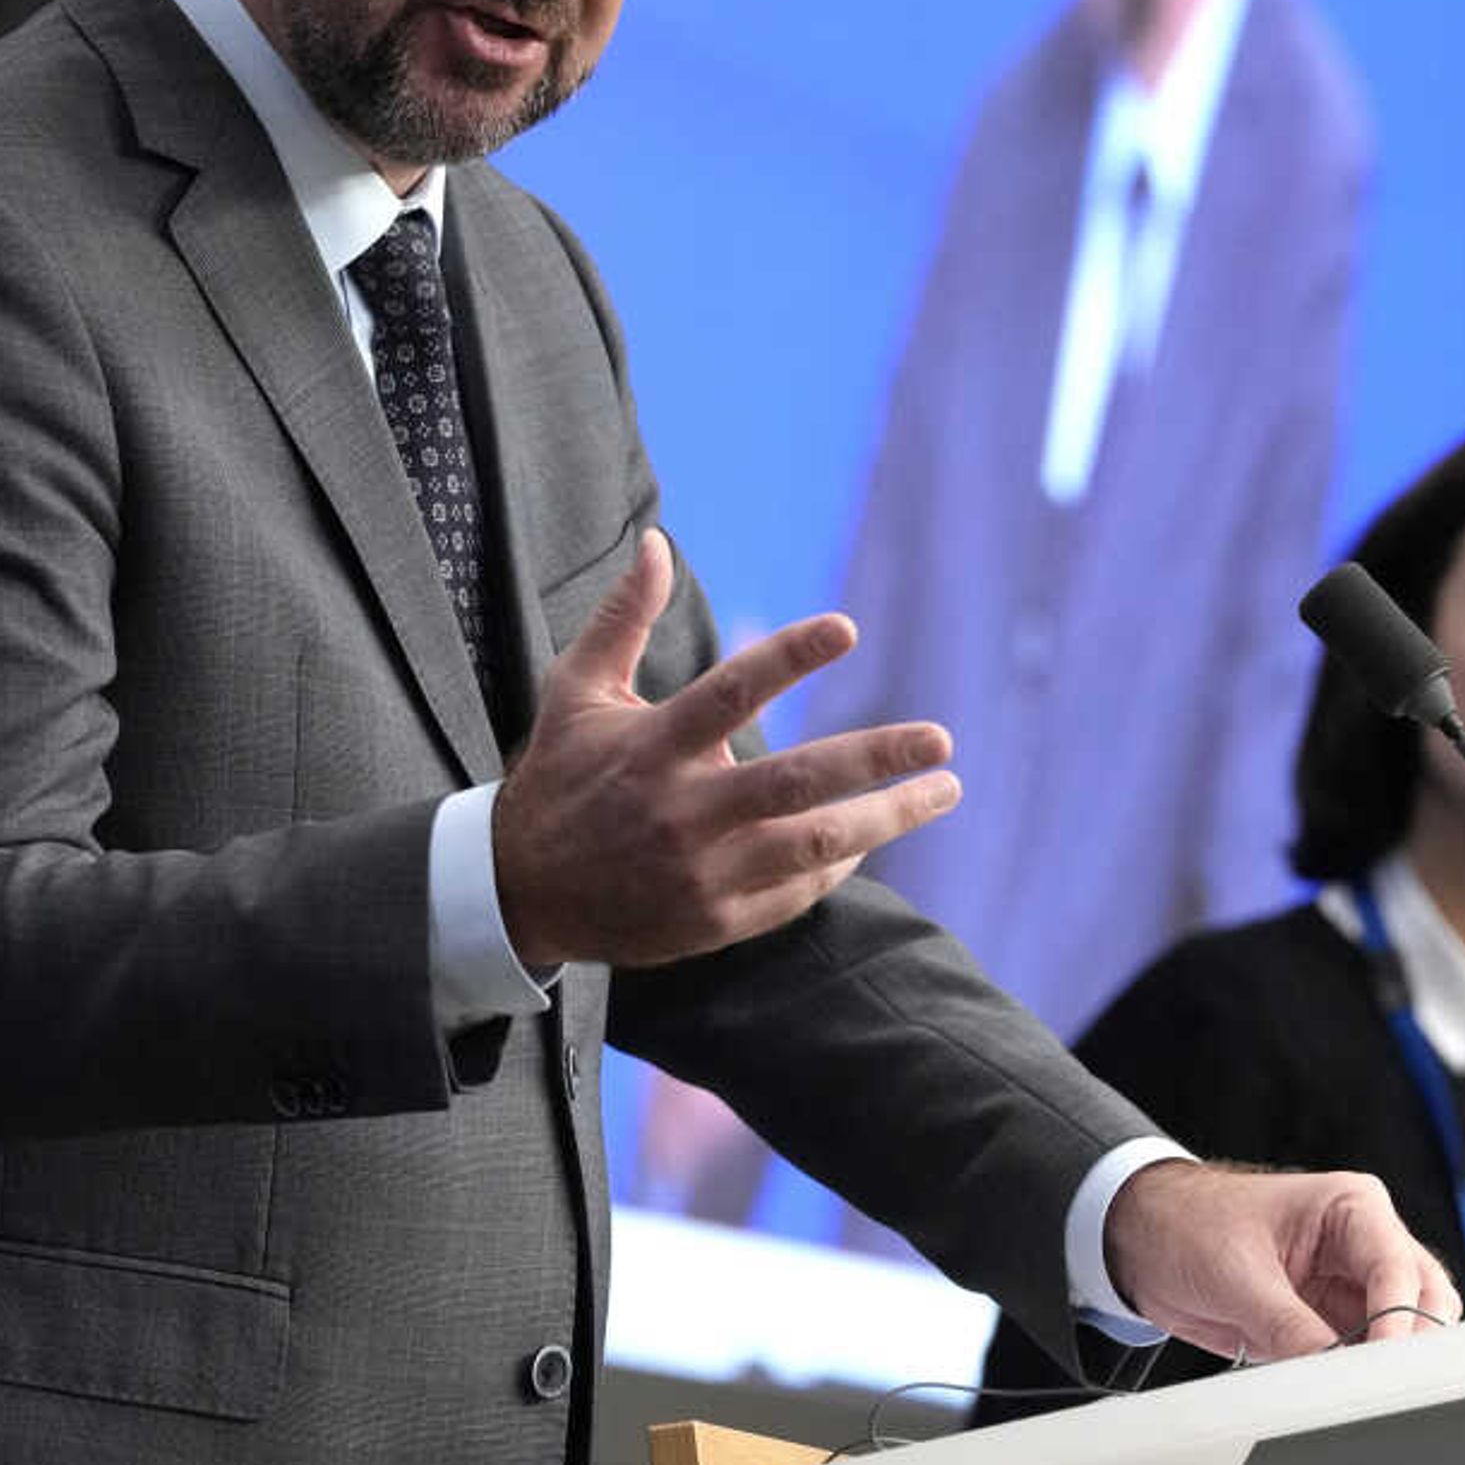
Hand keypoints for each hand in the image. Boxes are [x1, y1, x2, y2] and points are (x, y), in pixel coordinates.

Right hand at [494, 530, 959, 969]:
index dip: (790, 656)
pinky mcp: (714, 921)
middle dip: (877, 758)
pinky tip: (875, 833)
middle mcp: (681, 811)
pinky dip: (841, 862)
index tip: (848, 629)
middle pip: (796, 782)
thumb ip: (621, 618)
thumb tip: (657, 543)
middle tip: (942, 739)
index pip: (730, 692)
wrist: (520, 891)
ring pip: (814, 845)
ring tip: (943, 788)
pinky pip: (797, 891)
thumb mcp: (575, 691)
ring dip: (888, 817)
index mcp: (650, 747)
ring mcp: (701, 873)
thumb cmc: (559, 775)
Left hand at [1102, 1159, 1462, 1363]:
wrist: (1143, 1238)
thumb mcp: (1237, 1275)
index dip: (1397, 1321)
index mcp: (1352, 1206)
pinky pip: (1361, 1357)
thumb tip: (1332, 1373)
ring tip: (1353, 1393)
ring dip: (1383, 1365)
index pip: (1399, 1269)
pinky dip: (1355, 1378)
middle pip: (1424, 1302)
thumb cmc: (1187, 1224)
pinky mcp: (1331, 1321)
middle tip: (1376, 1386)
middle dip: (1406, 1345)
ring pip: (1403, 1334)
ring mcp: (1350, 1286)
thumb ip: (1290, 1327)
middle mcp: (1362, 1244)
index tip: (1381, 1366)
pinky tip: (1336, 1394)